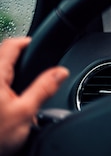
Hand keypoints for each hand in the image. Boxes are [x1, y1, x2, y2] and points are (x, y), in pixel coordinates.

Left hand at [0, 37, 68, 155]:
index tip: (38, 46)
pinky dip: (5, 88)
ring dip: (11, 75)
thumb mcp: (24, 113)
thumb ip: (43, 89)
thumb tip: (60, 72)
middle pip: (3, 57)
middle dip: (20, 61)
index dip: (28, 42)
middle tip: (35, 68)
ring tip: (23, 86)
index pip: (11, 45)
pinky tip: (10, 103)